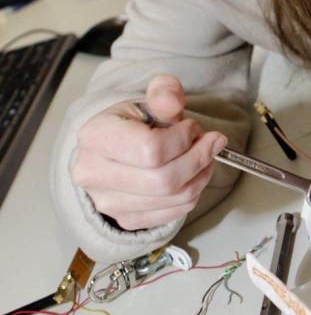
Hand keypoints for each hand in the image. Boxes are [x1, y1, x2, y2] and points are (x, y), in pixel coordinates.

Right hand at [72, 75, 226, 229]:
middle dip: (198, 159)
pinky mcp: (126, 220)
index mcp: (96, 137)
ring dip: (201, 176)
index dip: (183, 140)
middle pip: (164, 180)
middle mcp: (94, 174)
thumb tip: (173, 103)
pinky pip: (174, 213)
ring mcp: (108, 203)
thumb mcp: (147, 101)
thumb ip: (164, 94)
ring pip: (174, 198)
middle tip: (211, 144)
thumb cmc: (132, 125)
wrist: (114, 153)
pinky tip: (194, 175)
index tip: (194, 128)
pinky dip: (193, 193)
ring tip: (205, 157)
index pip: (151, 149)